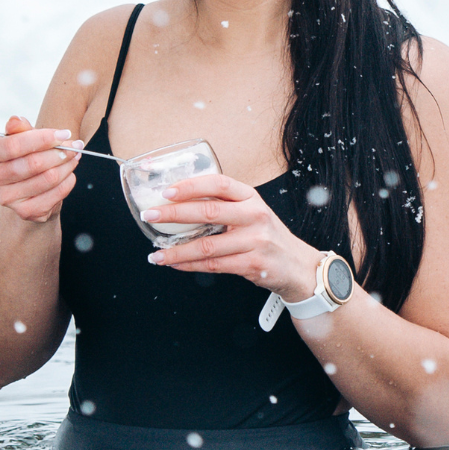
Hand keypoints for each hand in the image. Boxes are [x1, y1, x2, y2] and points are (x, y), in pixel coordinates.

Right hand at [0, 116, 79, 222]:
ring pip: (47, 178)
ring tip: (75, 157)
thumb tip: (16, 121)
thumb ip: (19, 128)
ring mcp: (6, 199)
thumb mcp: (21, 138)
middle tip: (76, 146)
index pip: (14, 145)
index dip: (43, 138)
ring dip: (67, 166)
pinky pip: (55, 194)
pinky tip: (69, 174)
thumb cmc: (24, 156)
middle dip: (59, 153)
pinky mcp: (24, 212)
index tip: (65, 134)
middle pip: (32, 164)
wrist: (28, 188)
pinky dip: (68, 182)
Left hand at [142, 175, 321, 299]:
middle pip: (208, 212)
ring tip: (156, 253)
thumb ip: (224, 205)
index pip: (218, 183)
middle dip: (174, 214)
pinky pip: (214, 265)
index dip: (190, 185)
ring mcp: (255, 241)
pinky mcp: (253, 264)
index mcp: (250, 197)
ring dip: (176, 251)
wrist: (297, 265)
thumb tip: (180, 203)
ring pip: (207, 246)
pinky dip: (190, 265)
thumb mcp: (251, 212)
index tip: (166, 191)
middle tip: (150, 215)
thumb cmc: (267, 235)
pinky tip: (175, 264)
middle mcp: (254, 215)